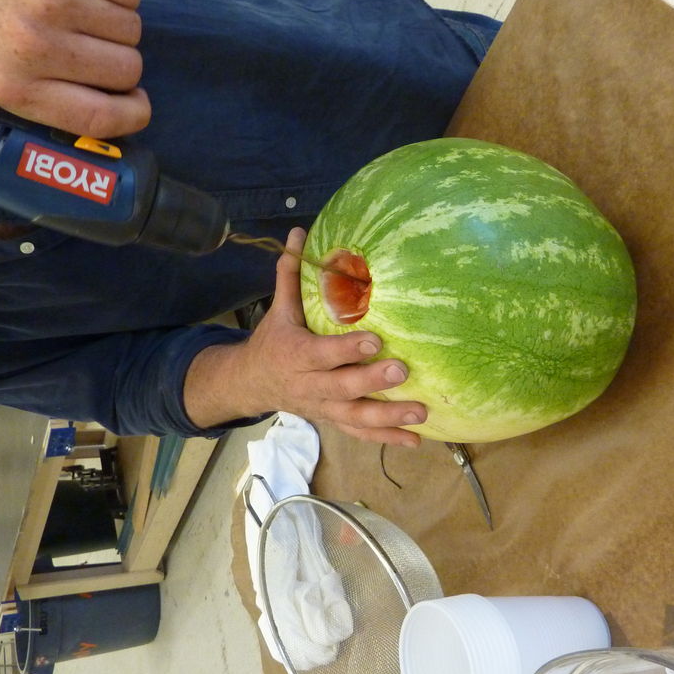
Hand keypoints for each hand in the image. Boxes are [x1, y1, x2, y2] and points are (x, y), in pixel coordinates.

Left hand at [0, 0, 149, 137]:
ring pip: (132, 28)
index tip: (138, 103)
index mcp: (11, 86)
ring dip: (117, 20)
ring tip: (79, 5)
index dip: (133, 115)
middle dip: (120, 57)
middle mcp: (31, 47)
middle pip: (126, 69)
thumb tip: (115, 110)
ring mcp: (50, 0)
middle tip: (90, 40)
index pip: (99, 118)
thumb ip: (47, 95)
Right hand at [184, 228, 426, 446]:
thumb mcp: (278, 309)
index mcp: (296, 354)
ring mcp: (323, 407)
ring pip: (355, 417)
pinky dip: (387, 438)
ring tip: (420, 412)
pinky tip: (416, 440)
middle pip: (342, 388)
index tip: (375, 340)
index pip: (323, 354)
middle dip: (372, 382)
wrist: (252, 383)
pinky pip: (360, 433)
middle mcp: (310, 385)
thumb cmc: (273, 340)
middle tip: (402, 370)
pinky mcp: (333, 421)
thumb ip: (292, 274)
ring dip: (388, 418)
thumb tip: (300, 233)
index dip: (347, 349)